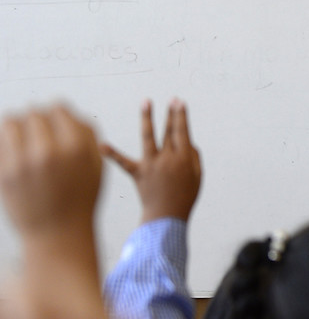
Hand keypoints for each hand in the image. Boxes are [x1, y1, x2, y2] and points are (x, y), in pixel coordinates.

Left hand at [0, 105, 101, 243]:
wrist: (57, 234)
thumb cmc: (79, 199)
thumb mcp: (96, 166)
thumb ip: (86, 135)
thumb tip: (66, 112)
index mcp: (76, 148)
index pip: (58, 108)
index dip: (57, 116)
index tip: (57, 127)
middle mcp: (49, 151)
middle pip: (34, 113)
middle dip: (37, 122)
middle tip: (40, 137)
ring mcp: (23, 162)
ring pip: (10, 121)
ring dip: (16, 127)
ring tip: (23, 140)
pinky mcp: (4, 173)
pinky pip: (0, 142)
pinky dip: (6, 142)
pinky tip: (14, 152)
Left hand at [101, 99, 201, 222]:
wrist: (166, 217)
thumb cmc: (185, 197)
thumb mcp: (197, 176)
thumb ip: (193, 156)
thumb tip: (186, 140)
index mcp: (183, 159)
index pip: (182, 133)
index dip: (181, 117)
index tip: (179, 103)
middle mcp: (167, 159)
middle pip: (168, 132)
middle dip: (171, 115)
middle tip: (172, 100)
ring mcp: (152, 165)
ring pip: (148, 137)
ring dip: (147, 119)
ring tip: (146, 102)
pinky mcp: (138, 173)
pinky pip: (124, 162)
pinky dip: (112, 154)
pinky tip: (101, 144)